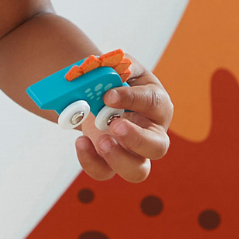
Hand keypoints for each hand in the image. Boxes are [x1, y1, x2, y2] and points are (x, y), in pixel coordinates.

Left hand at [76, 53, 175, 181]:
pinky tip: (81, 142)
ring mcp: (132, 152)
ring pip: (137, 171)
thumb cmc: (116, 81)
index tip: (108, 95)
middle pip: (158, 147)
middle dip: (137, 139)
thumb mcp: (119, 67)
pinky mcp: (110, 162)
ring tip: (100, 140)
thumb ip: (117, 66)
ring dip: (118, 159)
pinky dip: (90, 161)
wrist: (99, 96)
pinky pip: (104, 172)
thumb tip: (108, 71)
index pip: (154, 103)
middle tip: (115, 125)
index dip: (132, 99)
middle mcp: (151, 133)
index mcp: (157, 105)